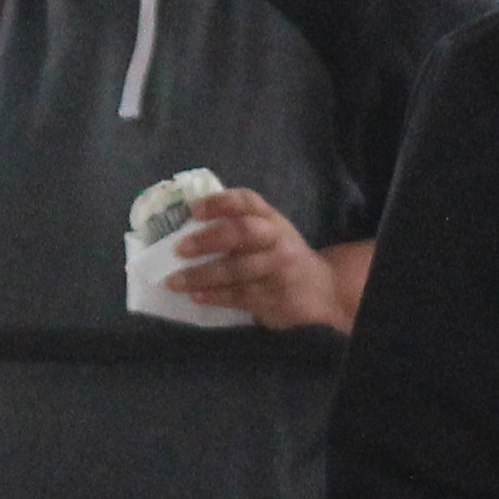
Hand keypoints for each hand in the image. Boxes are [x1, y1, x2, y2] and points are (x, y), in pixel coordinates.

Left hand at [168, 187, 343, 328]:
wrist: (323, 290)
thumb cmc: (281, 257)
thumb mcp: (270, 234)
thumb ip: (239, 226)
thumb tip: (184, 227)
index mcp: (271, 219)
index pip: (247, 201)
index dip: (220, 203)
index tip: (194, 210)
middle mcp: (277, 240)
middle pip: (243, 233)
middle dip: (209, 240)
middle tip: (179, 249)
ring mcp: (279, 269)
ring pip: (237, 270)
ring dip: (202, 275)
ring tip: (175, 281)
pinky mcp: (277, 296)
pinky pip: (241, 296)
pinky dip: (215, 296)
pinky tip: (197, 296)